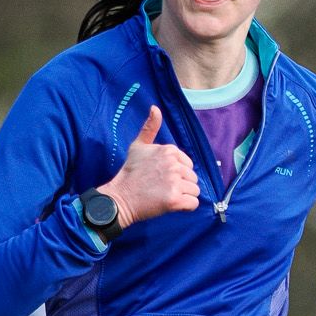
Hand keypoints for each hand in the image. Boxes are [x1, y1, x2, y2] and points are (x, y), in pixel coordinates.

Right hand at [98, 106, 199, 228]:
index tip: (161, 177)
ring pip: (195, 191)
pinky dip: (186, 207)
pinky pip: (193, 204)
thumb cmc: (130, 173)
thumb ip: (149, 127)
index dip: (177, 173)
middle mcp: (173, 164)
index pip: (188, 164)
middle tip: (162, 188)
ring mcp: (174, 182)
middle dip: (181, 185)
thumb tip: (155, 108)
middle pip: (193, 178)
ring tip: (165, 196)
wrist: (121, 198)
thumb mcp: (138, 146)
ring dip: (184, 196)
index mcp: (169, 150)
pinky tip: (172, 205)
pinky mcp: (174, 200)